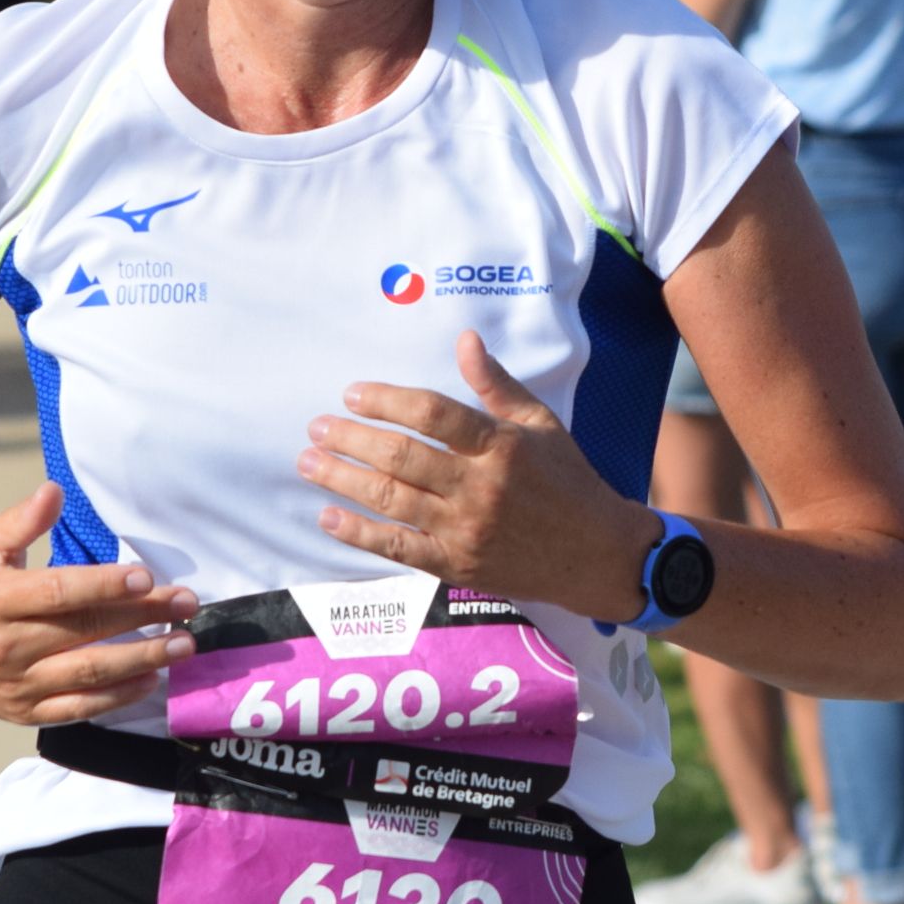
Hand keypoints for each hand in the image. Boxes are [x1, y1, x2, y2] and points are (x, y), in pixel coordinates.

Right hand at [0, 482, 199, 724]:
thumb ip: (20, 521)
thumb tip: (55, 491)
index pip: (59, 592)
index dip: (104, 585)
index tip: (147, 578)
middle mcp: (5, 646)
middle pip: (84, 631)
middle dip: (142, 618)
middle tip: (187, 604)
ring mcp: (16, 684)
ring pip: (89, 674)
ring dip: (142, 659)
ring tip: (184, 644)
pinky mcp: (23, 712)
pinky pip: (79, 709)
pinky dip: (118, 698)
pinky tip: (152, 679)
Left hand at [301, 330, 662, 622]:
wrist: (594, 553)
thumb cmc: (567, 481)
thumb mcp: (541, 423)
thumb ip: (496, 384)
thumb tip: (465, 339)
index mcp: (501, 446)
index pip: (433, 415)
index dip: (387, 400)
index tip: (352, 394)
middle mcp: (480, 488)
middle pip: (402, 457)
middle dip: (352, 439)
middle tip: (317, 427)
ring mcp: (466, 530)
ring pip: (392, 500)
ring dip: (343, 480)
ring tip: (309, 463)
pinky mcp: (456, 565)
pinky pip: (398, 547)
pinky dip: (359, 533)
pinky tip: (328, 516)